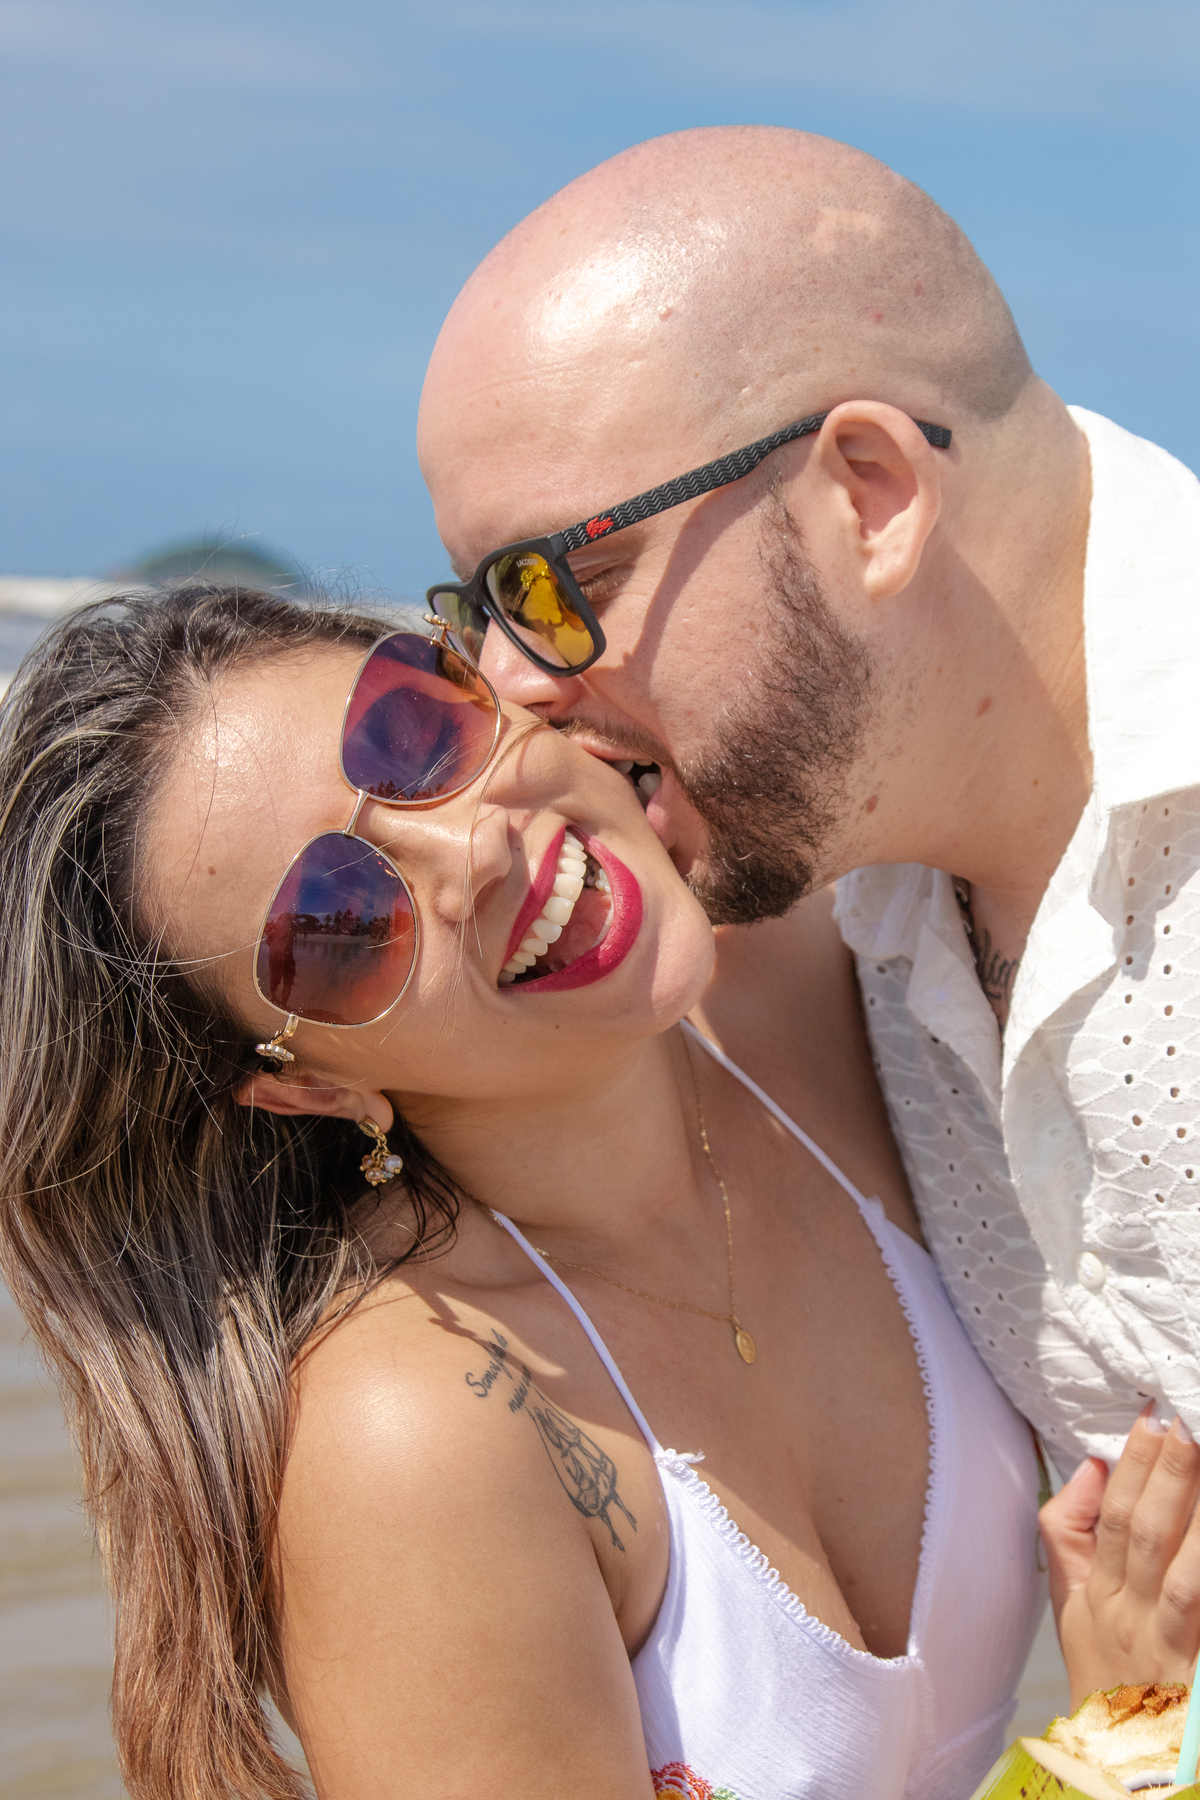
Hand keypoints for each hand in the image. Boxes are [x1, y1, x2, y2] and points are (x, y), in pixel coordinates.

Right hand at [1040, 1407, 1199, 1706]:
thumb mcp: (1071, 1604)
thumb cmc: (1106, 1673)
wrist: (1126, 1759)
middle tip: (1183, 1421)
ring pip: (1179, 1571)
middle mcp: (1127, 1616)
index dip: (1130, 1465)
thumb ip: (1069, 1530)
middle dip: (1165, 1473)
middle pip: (1145, 1534)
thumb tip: (1090, 1467)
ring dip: (1193, 1513)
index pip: (1111, 1517)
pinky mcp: (1194, 1668)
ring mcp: (1164, 1644)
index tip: (1150, 1417)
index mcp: (1095, 1594)